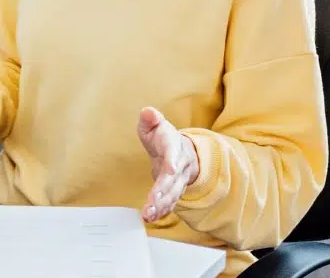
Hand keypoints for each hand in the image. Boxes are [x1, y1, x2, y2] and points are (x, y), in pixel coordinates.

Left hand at [137, 106, 199, 222]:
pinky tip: (152, 217)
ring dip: (161, 206)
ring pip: (173, 194)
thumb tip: (147, 112)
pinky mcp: (175, 190)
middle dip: (163, 192)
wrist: (181, 149)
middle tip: (152, 203)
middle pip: (172, 180)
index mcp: (173, 146)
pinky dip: (162, 210)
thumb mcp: (155, 124)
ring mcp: (179, 179)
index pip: (174, 153)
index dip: (173, 161)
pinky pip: (170, 202)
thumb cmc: (163, 137)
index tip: (171, 169)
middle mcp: (179, 165)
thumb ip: (150, 119)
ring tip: (149, 215)